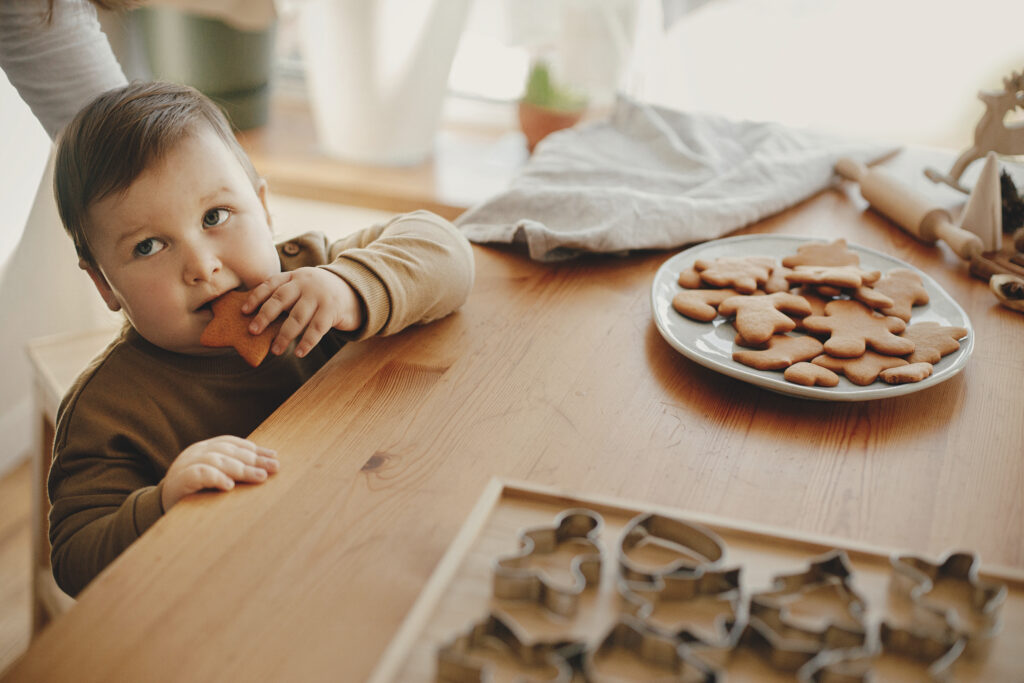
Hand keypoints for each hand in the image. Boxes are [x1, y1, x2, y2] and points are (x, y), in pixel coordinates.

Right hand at [161, 436, 278, 509]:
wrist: (158, 507)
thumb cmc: (194, 492)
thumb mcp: (215, 477)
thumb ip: (233, 469)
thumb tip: (265, 468)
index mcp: (205, 448)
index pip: (233, 444)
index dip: (255, 449)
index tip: (274, 457)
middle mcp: (196, 452)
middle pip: (229, 452)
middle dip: (254, 459)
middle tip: (274, 468)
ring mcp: (185, 464)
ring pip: (216, 460)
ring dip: (240, 468)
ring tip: (259, 477)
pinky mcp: (178, 481)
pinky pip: (198, 474)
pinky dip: (215, 477)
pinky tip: (229, 485)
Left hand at [242, 267, 362, 357]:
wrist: (356, 290)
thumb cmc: (320, 294)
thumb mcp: (303, 287)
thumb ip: (286, 296)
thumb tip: (258, 319)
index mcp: (294, 276)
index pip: (271, 284)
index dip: (256, 297)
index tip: (243, 311)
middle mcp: (305, 283)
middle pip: (281, 299)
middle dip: (265, 315)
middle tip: (253, 331)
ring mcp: (320, 296)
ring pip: (298, 317)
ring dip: (285, 335)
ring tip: (276, 350)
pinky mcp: (332, 310)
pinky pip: (317, 328)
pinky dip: (307, 342)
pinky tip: (299, 353)